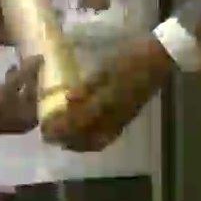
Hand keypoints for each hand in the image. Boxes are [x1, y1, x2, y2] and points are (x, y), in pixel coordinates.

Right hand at [0, 56, 42, 135]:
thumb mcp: (8, 88)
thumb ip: (25, 73)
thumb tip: (41, 58)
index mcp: (33, 117)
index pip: (44, 93)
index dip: (43, 75)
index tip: (43, 59)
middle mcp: (28, 119)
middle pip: (36, 93)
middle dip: (33, 76)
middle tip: (31, 58)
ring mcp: (17, 116)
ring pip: (25, 92)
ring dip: (23, 78)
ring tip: (20, 62)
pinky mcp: (6, 112)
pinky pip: (15, 95)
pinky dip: (14, 84)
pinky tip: (11, 71)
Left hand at [42, 34, 171, 151]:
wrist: (157, 60)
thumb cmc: (128, 57)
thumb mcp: (104, 66)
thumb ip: (88, 85)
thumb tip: (68, 98)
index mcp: (106, 102)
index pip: (77, 122)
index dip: (60, 127)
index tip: (44, 128)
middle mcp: (113, 116)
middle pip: (86, 136)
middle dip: (65, 139)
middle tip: (49, 136)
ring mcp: (121, 119)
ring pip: (97, 140)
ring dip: (78, 143)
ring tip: (63, 139)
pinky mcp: (127, 118)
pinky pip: (107, 137)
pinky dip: (93, 141)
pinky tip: (85, 136)